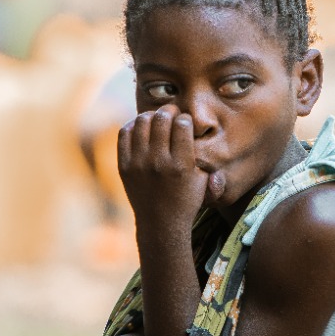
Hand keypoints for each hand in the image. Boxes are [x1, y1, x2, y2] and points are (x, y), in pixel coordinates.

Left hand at [117, 106, 222, 229]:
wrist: (160, 224)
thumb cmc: (186, 201)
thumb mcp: (204, 182)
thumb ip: (209, 160)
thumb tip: (207, 136)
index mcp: (181, 164)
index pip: (182, 124)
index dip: (185, 119)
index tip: (185, 123)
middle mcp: (159, 162)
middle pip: (162, 118)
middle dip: (169, 111)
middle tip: (172, 115)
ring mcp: (139, 163)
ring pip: (142, 122)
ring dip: (152, 116)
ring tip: (157, 120)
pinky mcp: (125, 165)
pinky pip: (125, 133)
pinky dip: (134, 126)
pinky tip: (142, 129)